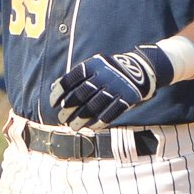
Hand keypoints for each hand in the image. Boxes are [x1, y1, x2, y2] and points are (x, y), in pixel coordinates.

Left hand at [49, 44, 174, 130]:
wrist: (141, 69)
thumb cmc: (109, 71)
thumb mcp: (94, 67)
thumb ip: (76, 77)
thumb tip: (54, 87)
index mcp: (92, 65)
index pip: (70, 79)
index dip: (59, 93)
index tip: (53, 104)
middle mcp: (103, 75)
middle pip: (80, 95)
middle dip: (68, 109)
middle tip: (61, 119)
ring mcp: (116, 87)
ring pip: (93, 106)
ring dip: (80, 119)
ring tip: (72, 127)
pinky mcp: (127, 98)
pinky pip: (110, 113)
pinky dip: (98, 122)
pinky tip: (90, 128)